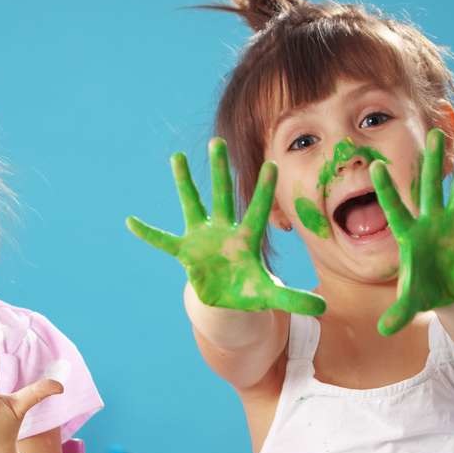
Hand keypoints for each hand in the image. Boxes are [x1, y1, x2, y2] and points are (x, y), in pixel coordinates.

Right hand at [126, 138, 324, 315]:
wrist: (228, 298)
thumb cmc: (250, 290)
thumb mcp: (271, 297)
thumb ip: (294, 300)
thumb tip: (323, 311)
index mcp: (247, 239)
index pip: (257, 210)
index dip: (263, 190)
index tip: (272, 164)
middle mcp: (224, 231)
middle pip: (223, 196)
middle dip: (220, 172)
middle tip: (218, 141)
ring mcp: (203, 238)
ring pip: (193, 205)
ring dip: (184, 183)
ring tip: (177, 157)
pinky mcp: (186, 252)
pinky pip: (163, 241)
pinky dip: (148, 233)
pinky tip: (130, 221)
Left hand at [370, 130, 453, 336]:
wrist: (442, 294)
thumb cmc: (420, 291)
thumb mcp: (409, 302)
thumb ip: (398, 312)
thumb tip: (384, 330)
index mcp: (410, 236)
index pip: (395, 209)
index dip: (387, 190)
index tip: (376, 166)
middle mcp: (431, 224)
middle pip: (429, 190)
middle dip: (431, 164)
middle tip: (432, 134)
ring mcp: (453, 227)